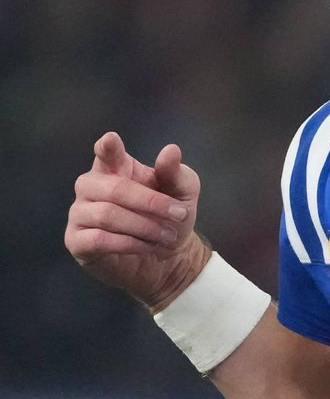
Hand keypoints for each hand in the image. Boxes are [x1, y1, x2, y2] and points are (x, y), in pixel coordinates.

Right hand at [65, 132, 207, 310]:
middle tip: (178, 215)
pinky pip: (98, 239)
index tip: (112, 140)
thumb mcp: (183, 194)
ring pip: (107, 215)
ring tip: (166, 236)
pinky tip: (146, 247)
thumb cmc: (169, 218)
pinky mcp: (77, 241)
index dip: (107, 147)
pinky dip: (127, 244)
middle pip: (115, 189)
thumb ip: (176, 173)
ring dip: (143, 227)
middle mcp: (91, 186)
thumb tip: (171, 150)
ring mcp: (80, 213)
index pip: (105, 152)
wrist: (169, 258)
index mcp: (114, 167)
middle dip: (150, 203)